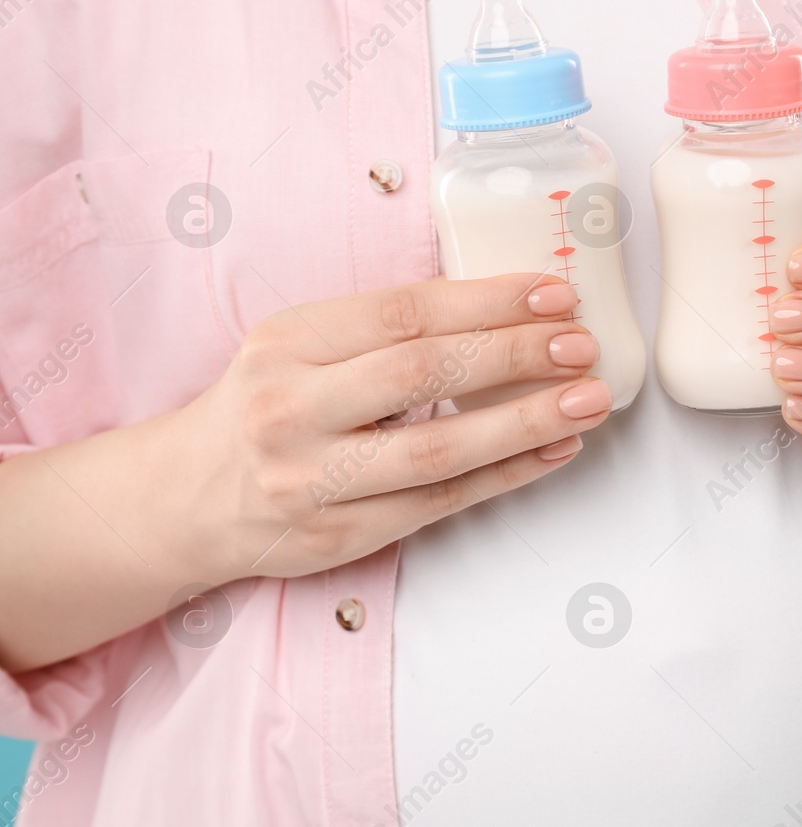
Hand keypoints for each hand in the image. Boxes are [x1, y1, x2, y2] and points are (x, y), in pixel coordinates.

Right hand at [182, 273, 611, 580]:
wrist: (187, 497)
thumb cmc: (267, 407)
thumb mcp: (300, 347)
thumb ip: (386, 332)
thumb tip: (510, 311)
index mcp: (288, 344)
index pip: (403, 313)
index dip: (487, 301)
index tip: (553, 293)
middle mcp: (294, 409)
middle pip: (423, 374)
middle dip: (515, 355)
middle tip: (581, 345)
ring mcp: (314, 478)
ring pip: (438, 449)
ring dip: (525, 422)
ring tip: (588, 400)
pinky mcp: (341, 533)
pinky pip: (442, 502)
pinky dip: (508, 474)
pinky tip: (555, 448)